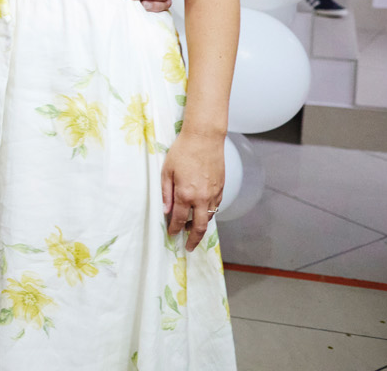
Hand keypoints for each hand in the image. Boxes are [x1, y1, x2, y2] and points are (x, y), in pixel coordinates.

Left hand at [161, 129, 224, 250]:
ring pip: (208, 218)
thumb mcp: (167, 170)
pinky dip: (208, 214)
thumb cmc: (182, 151)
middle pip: (198, 227)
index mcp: (185, 194)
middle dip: (193, 240)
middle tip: (189, 247)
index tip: (171, 235)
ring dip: (200, 226)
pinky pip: (215, 208)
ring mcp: (213, 194)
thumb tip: (165, 211)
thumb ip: (165, 192)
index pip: (177, 219)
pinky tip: (201, 213)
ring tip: (191, 229)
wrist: (204, 138)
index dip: (173, 229)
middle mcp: (201, 198)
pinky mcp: (221, 189)